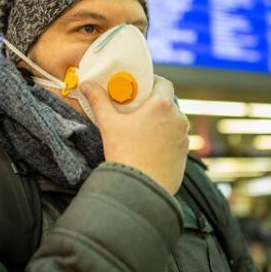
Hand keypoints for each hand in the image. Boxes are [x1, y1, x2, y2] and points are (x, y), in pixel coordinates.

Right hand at [82, 75, 188, 195]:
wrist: (140, 189)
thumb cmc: (125, 154)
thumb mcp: (109, 124)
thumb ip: (99, 100)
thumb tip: (87, 84)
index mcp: (162, 106)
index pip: (163, 83)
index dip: (152, 82)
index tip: (140, 87)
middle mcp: (178, 119)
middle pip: (168, 103)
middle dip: (153, 104)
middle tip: (136, 110)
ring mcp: (184, 138)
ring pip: (173, 122)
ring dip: (161, 123)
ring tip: (142, 131)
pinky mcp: (184, 155)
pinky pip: (176, 140)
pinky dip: (165, 139)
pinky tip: (149, 148)